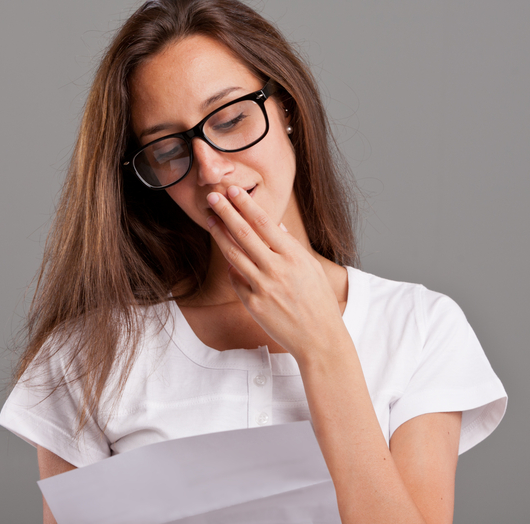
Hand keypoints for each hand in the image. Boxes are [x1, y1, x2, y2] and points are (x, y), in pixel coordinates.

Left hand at [205, 186, 347, 361]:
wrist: (320, 338)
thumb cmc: (319, 301)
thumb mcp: (311, 268)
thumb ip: (291, 246)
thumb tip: (276, 225)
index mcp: (293, 256)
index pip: (264, 222)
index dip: (246, 204)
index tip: (233, 191)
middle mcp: (276, 269)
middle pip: (244, 234)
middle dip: (226, 212)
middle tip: (212, 197)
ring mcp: (262, 287)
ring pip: (233, 255)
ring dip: (219, 235)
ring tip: (210, 220)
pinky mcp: (253, 304)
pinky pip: (236, 280)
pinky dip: (232, 267)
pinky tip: (228, 257)